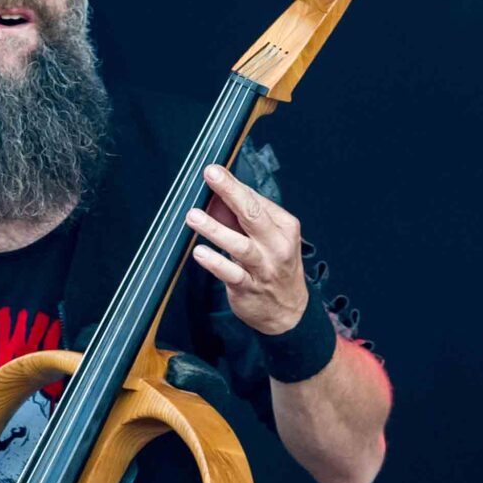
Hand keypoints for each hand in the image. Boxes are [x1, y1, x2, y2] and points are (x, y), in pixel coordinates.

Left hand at [185, 163, 310, 334]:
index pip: (256, 201)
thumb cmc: (274, 267)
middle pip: (253, 214)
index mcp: (284, 227)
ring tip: (192, 216)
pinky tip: (200, 253)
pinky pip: (231, 273)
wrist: (290, 312)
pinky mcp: (249, 288)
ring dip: (215, 229)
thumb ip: (242, 219)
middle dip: (230, 192)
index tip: (213, 170)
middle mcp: (277, 245)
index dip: (233, 185)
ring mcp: (264, 268)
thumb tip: (214, 196)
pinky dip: (215, 263)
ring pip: (240, 245)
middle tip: (210, 174)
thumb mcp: (268, 239)